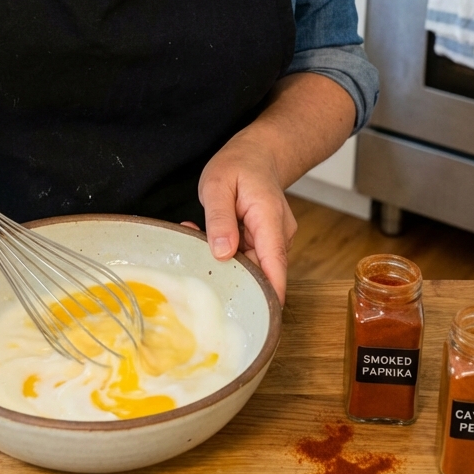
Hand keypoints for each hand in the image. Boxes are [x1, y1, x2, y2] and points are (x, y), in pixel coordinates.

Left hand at [197, 125, 297, 305]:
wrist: (259, 153)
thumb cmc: (240, 164)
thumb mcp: (219, 184)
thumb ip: (220, 219)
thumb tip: (223, 254)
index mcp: (270, 220)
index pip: (275, 267)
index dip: (269, 297)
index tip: (256, 321)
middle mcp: (278, 235)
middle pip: (260, 271)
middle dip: (228, 273)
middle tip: (196, 257)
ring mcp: (273, 240)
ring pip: (250, 264)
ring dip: (223, 259)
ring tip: (197, 235)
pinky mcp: (264, 242)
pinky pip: (246, 255)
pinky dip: (226, 251)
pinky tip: (207, 236)